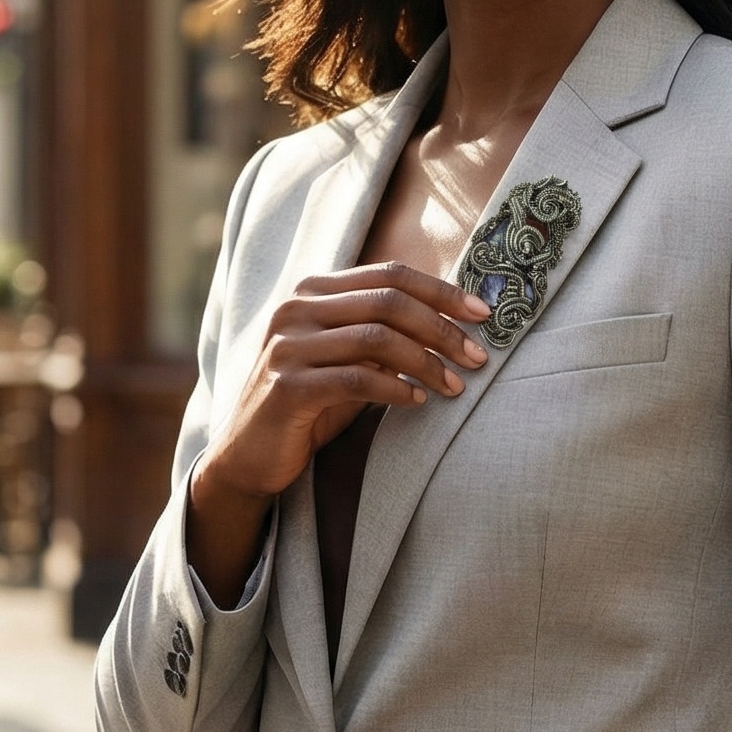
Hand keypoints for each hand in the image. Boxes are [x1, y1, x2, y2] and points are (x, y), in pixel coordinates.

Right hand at [186, 263, 489, 605]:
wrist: (248, 457)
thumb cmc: (309, 406)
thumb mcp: (348, 361)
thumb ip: (384, 336)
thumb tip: (453, 325)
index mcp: (311, 291)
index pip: (388, 274)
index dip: (441, 291)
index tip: (483, 314)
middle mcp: (294, 308)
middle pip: (387, 301)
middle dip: (442, 328)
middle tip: (478, 357)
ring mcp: (286, 346)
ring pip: (376, 337)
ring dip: (425, 362)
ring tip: (454, 386)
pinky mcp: (286, 387)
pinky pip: (356, 379)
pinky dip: (395, 389)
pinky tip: (417, 402)